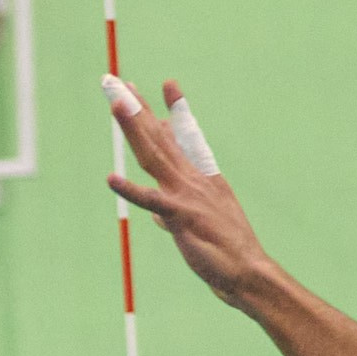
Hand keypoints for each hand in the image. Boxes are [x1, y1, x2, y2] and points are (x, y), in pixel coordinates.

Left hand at [102, 77, 276, 311]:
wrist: (246, 272)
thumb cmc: (223, 253)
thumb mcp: (196, 227)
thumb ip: (172, 215)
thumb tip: (154, 214)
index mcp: (200, 178)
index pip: (183, 138)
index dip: (174, 110)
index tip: (167, 83)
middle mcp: (192, 180)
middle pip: (159, 138)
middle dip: (138, 109)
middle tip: (120, 83)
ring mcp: (185, 195)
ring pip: (152, 155)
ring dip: (133, 128)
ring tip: (117, 103)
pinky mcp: (179, 218)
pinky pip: (150, 201)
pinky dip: (130, 191)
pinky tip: (110, 179)